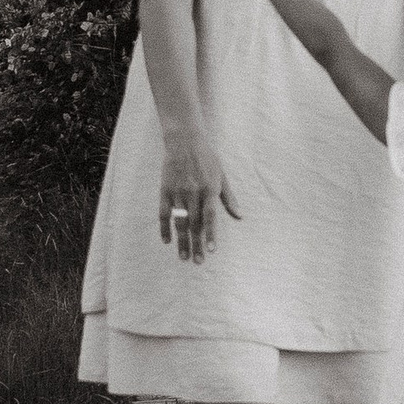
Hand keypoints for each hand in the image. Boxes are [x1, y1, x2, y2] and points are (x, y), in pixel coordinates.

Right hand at [158, 128, 238, 260]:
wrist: (184, 141)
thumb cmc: (207, 158)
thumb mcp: (222, 176)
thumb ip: (229, 198)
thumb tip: (240, 217)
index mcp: (209, 189)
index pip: (210, 216)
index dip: (210, 234)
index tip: (211, 250)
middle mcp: (193, 192)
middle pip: (195, 224)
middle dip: (196, 244)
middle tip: (197, 262)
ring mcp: (178, 192)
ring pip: (179, 222)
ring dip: (181, 241)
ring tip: (183, 257)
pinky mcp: (165, 190)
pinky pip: (163, 213)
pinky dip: (164, 228)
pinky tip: (167, 241)